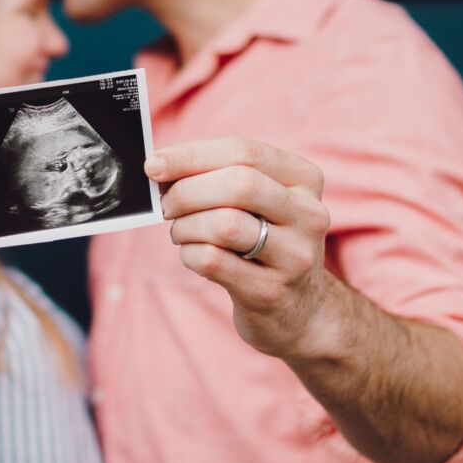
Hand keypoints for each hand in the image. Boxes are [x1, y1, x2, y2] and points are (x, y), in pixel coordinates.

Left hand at [146, 137, 331, 358]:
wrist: (300, 311)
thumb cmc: (265, 242)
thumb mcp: (260, 203)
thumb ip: (219, 176)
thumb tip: (160, 166)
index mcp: (305, 180)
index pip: (244, 152)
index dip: (191, 155)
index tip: (154, 164)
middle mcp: (308, 215)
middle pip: (238, 185)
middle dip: (187, 191)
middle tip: (166, 205)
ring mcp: (295, 256)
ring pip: (225, 224)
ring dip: (186, 226)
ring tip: (181, 232)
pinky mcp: (271, 291)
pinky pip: (213, 261)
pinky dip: (189, 254)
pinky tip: (192, 255)